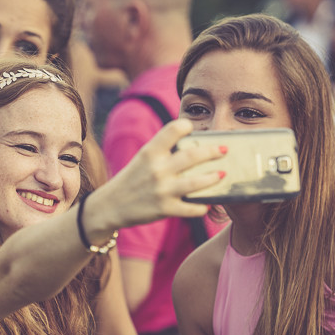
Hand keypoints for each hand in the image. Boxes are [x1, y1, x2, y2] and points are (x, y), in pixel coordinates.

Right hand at [89, 118, 224, 235]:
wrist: (111, 205)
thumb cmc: (132, 178)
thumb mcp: (143, 158)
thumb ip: (163, 149)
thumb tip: (192, 142)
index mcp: (150, 152)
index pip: (172, 130)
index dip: (186, 125)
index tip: (193, 127)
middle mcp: (157, 169)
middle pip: (192, 155)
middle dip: (212, 151)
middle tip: (223, 150)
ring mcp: (162, 190)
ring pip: (196, 182)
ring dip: (213, 177)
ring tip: (222, 174)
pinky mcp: (165, 209)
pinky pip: (191, 208)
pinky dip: (202, 206)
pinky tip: (207, 203)